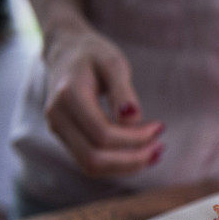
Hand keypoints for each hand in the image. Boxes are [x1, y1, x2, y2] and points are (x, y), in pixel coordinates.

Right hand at [43, 22, 163, 177]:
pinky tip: (141, 154)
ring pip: (91, 167)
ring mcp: (58, 130)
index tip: (160, 126)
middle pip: (94, 158)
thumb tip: (132, 118)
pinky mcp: (66, 138)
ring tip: (155, 153)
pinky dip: (117, 165)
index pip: (103, 134)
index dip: (135, 137)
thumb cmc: (94, 55)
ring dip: (126, 166)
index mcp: (68, 97)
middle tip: (160, 147)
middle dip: (132, 159)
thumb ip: (123, 90)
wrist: (67, 53)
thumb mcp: (113, 62)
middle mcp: (57, 118)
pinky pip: (91, 163)